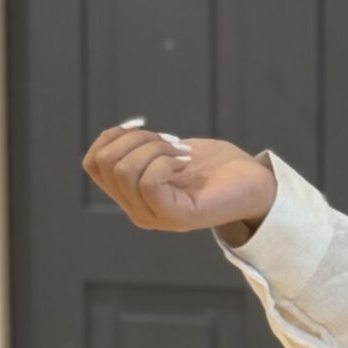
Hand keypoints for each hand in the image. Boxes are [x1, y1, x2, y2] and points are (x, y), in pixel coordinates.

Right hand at [81, 123, 277, 235]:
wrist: (255, 182)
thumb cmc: (214, 165)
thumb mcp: (166, 150)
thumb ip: (137, 148)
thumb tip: (115, 135)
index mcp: (131, 196)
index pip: (92, 161)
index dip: (114, 136)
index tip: (146, 130)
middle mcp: (138, 211)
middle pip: (106, 162)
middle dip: (137, 139)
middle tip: (170, 143)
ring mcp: (156, 216)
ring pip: (124, 170)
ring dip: (154, 148)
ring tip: (181, 153)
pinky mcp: (177, 217)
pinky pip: (148, 182)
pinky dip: (165, 161)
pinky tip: (186, 161)